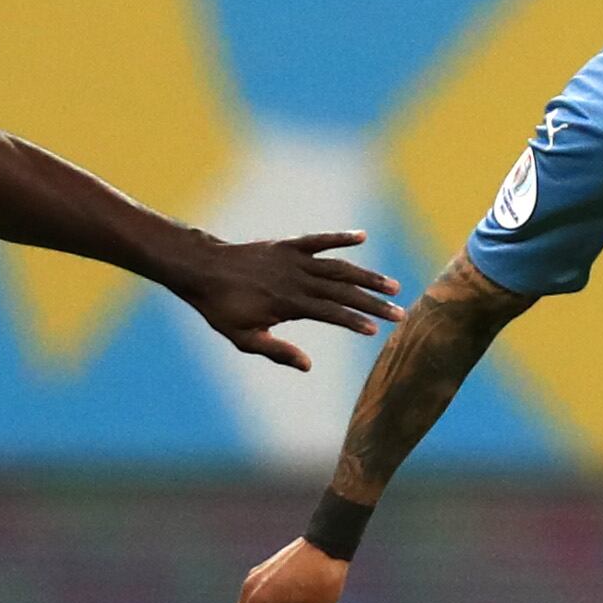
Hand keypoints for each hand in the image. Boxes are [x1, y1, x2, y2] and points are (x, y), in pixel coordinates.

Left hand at [180, 230, 403, 371]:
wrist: (203, 270)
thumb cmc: (222, 309)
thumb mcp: (245, 338)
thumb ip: (277, 351)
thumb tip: (309, 366)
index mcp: (288, 304)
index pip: (330, 313)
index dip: (354, 321)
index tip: (376, 330)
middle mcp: (296, 279)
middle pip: (342, 291)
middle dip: (372, 302)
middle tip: (400, 312)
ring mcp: (294, 260)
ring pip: (338, 267)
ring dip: (367, 275)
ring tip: (392, 285)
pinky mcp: (288, 246)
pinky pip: (319, 240)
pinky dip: (340, 238)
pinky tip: (362, 236)